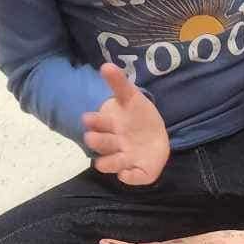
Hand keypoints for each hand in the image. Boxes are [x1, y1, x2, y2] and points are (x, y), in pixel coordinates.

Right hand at [82, 64, 170, 185]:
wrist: (155, 135)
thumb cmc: (138, 116)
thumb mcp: (131, 97)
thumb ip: (119, 83)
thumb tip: (106, 65)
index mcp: (109, 125)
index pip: (97, 123)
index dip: (93, 122)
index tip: (88, 118)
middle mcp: (113, 144)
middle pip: (100, 144)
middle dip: (97, 141)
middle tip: (93, 137)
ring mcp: (125, 158)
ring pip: (110, 164)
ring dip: (109, 162)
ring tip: (117, 158)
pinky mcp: (138, 171)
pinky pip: (132, 177)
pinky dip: (130, 177)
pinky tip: (129, 172)